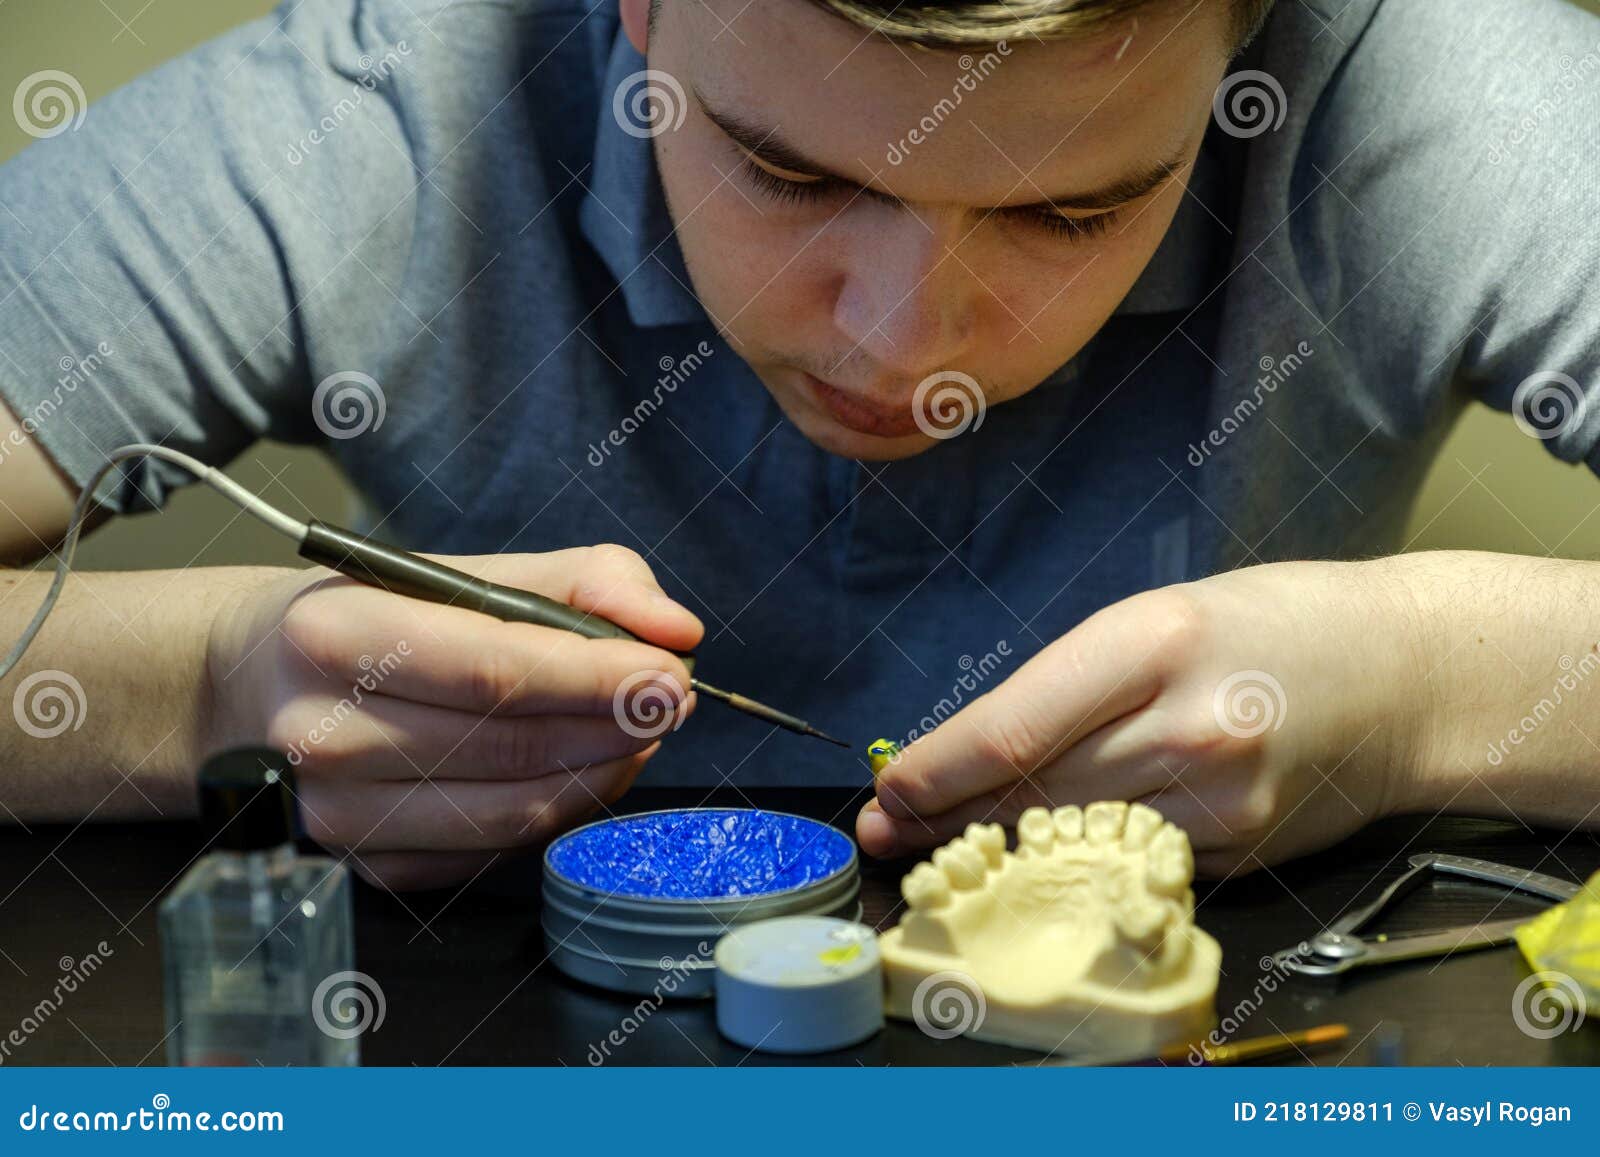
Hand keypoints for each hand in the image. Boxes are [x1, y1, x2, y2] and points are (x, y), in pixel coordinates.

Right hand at [204, 544, 702, 889]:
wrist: (253, 684)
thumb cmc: (370, 616)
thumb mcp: (461, 568)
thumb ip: (582, 581)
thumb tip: (675, 628)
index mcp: (336, 635)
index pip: (493, 670)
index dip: (595, 678)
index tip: (668, 672)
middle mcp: (323, 732)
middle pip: (511, 745)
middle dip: (615, 724)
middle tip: (671, 697)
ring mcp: (339, 813)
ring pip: (513, 813)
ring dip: (601, 773)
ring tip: (638, 730)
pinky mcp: (367, 866)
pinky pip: (495, 850)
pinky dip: (558, 810)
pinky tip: (582, 768)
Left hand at [857, 558, 1434, 876]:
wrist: (1405, 676)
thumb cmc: (1270, 626)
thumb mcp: (1159, 619)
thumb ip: (1070, 685)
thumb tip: (967, 751)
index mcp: (1156, 641)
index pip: (1017, 726)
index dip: (936, 771)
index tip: (886, 791)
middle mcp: (1189, 726)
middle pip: (1032, 791)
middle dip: (947, 818)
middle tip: (887, 832)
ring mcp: (1220, 802)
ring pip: (1072, 838)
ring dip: (996, 848)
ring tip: (938, 848)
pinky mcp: (1239, 855)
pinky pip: (1127, 860)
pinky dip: (1073, 862)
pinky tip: (1034, 858)